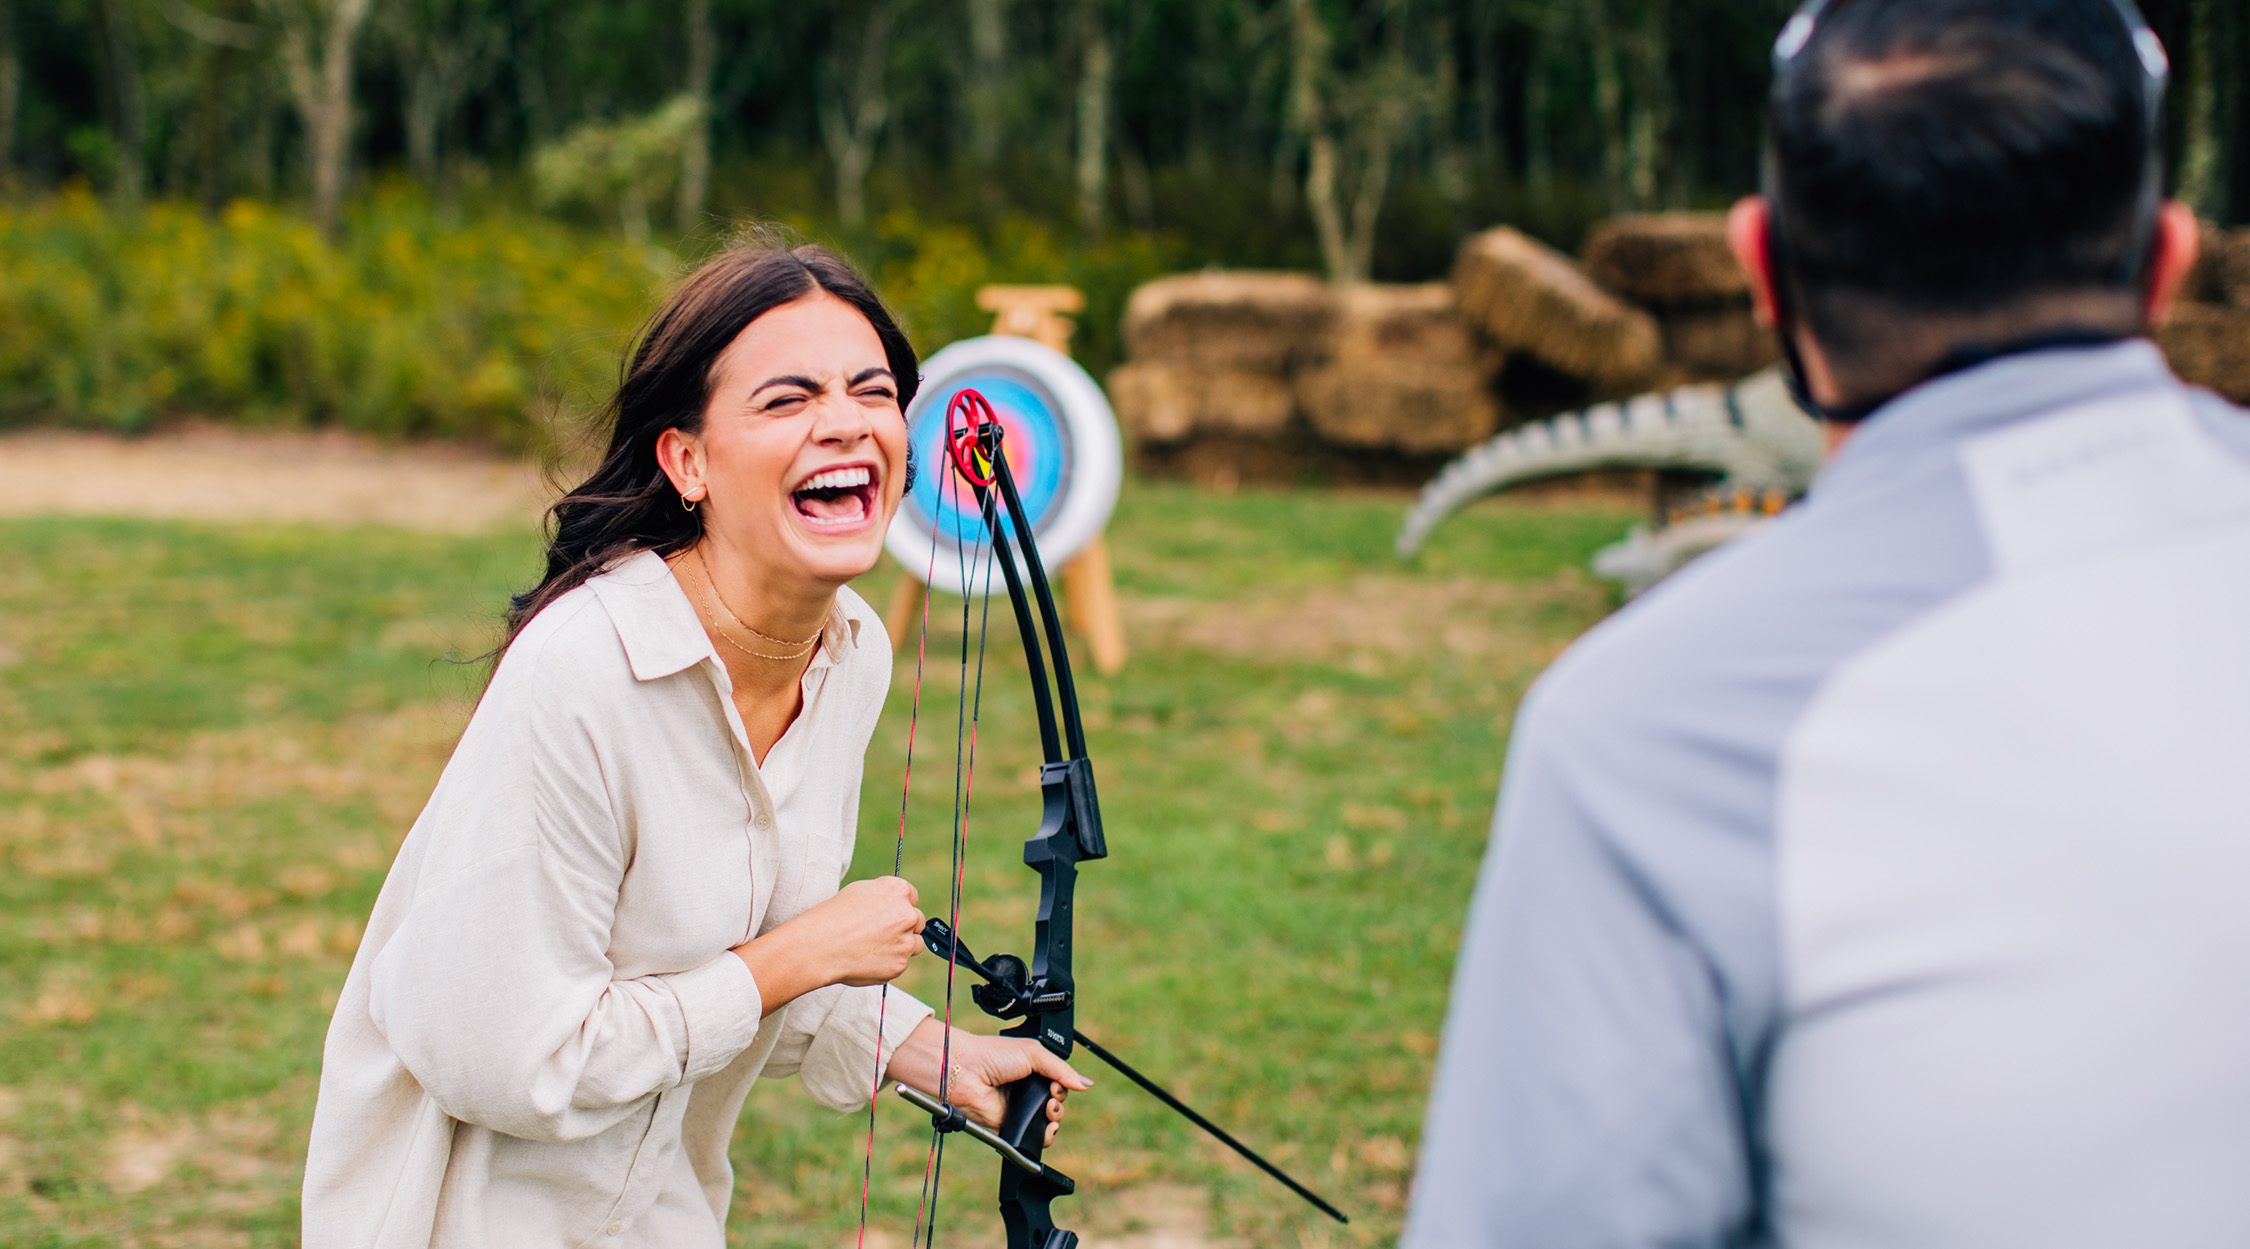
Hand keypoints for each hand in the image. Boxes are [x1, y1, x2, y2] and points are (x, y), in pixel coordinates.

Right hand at [733, 877, 923, 1008]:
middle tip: (882, 934)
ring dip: (902, 946)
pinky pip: (901, 963)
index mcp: (897, 890)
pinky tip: (868, 960)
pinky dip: (889, 963)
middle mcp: (906, 914)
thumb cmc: (832, 917)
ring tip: (874, 948)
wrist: (819, 946)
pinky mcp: (900, 964)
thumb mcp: (859, 892)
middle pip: (918, 920)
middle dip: (904, 927)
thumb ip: (884, 898)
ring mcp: (905, 941)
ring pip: (915, 944)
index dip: (900, 906)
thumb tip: (895, 905)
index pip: (912, 896)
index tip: (891, 914)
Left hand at [889, 1019, 1092, 1148]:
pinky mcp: (1009, 1125)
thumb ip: (1061, 1069)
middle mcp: (1026, 1089)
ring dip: (1055, 1118)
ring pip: (1048, 1121)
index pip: (1059, 1082)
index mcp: (1033, 1068)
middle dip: (1060, 1102)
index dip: (1064, 1085)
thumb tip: (1085, 1083)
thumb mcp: (1034, 1053)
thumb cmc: (992, 1055)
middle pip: (1056, 1102)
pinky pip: (1032, 1137)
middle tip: (1051, 1095)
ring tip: (1048, 1110)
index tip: (1056, 1083)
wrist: (966, 1072)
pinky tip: (1046, 1129)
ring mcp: (1018, 1108)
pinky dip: (1043, 1137)